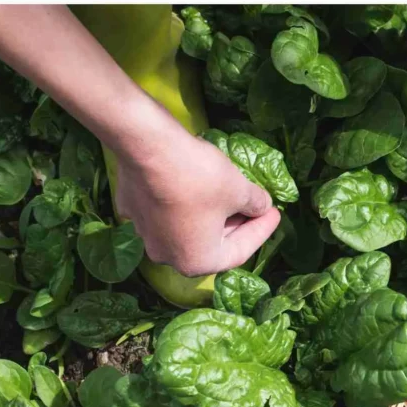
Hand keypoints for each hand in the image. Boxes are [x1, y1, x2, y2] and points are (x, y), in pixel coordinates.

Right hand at [113, 120, 280, 276]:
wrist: (148, 145)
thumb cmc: (200, 177)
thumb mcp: (239, 190)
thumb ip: (256, 204)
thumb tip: (261, 206)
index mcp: (196, 261)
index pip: (240, 251)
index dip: (262, 230)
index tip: (276, 214)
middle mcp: (167, 256)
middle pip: (212, 243)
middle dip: (237, 224)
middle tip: (256, 207)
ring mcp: (145, 233)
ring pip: (188, 227)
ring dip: (211, 214)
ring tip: (231, 196)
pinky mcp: (131, 208)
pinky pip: (165, 210)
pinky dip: (184, 202)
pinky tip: (195, 186)